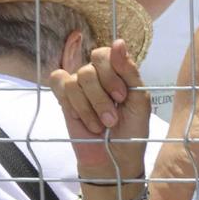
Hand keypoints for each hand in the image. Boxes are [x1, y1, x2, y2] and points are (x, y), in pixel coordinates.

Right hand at [51, 38, 151, 177]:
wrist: (115, 158)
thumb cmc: (132, 129)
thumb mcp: (139, 100)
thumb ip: (128, 71)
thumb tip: (118, 42)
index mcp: (117, 71)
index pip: (105, 54)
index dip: (111, 73)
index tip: (121, 96)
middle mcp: (97, 76)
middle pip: (89, 69)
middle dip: (101, 97)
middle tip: (112, 118)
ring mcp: (79, 87)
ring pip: (75, 81)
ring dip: (89, 107)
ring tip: (101, 125)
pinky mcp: (64, 100)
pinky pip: (59, 84)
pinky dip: (72, 104)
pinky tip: (81, 118)